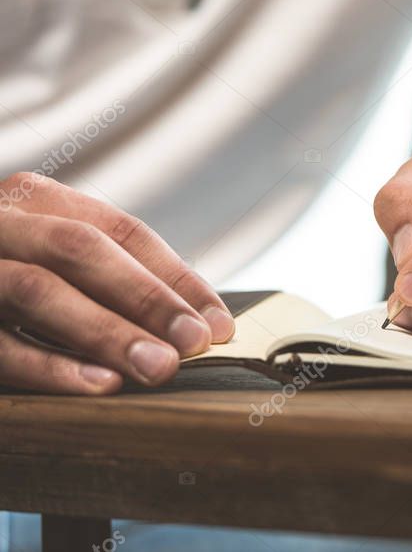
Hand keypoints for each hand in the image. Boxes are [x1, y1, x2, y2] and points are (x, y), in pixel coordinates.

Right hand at [0, 173, 234, 393]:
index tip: (219, 323)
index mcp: (37, 198)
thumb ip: (109, 275)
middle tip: (195, 344)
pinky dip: (48, 364)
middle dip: (146, 299)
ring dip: (105, 332)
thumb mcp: (50, 256)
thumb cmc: (4, 271)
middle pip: (83, 249)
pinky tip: (96, 383)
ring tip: (158, 368)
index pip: (123, 231)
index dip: (176, 277)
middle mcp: (0, 219)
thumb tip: (199, 320)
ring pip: (38, 290)